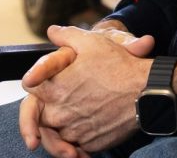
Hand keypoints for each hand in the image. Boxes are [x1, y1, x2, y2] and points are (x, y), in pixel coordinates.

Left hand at [21, 25, 152, 153]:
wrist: (146, 90)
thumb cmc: (119, 65)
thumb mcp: (92, 42)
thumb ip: (67, 36)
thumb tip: (52, 31)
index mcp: (56, 88)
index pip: (30, 89)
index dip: (36, 82)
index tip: (42, 82)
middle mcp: (61, 113)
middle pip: (39, 117)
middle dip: (45, 110)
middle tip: (59, 102)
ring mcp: (75, 131)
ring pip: (57, 134)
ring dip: (61, 127)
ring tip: (77, 115)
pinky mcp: (90, 143)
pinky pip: (76, 144)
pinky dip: (79, 139)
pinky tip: (91, 125)